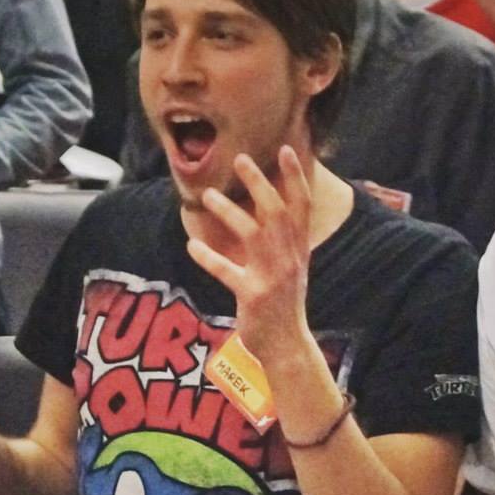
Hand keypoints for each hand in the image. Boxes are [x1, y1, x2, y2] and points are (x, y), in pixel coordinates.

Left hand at [185, 148, 315, 368]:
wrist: (288, 346)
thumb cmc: (284, 303)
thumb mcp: (292, 267)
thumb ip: (284, 238)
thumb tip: (270, 205)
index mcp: (299, 249)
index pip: (302, 205)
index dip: (296, 176)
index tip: (287, 148)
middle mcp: (289, 258)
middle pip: (276, 211)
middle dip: (259, 182)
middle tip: (240, 158)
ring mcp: (273, 277)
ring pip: (251, 234)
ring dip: (228, 212)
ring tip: (208, 196)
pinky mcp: (253, 296)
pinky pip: (227, 272)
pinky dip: (209, 257)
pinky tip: (192, 246)